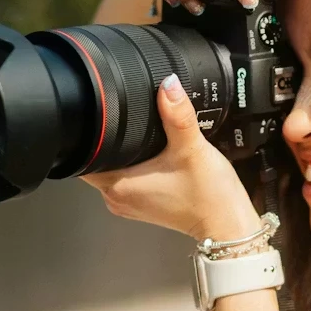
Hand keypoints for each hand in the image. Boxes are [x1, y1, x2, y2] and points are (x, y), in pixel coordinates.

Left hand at [81, 73, 262, 240]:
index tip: (97, 116)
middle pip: (95, 161)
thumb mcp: (193, 149)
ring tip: (137, 135)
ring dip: (119, 153)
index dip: (86, 134)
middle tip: (122, 118)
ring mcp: (128, 204)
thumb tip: (168, 85)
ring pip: (110, 170)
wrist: (228, 226)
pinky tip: (149, 154)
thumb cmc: (209, 197)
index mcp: (119, 185)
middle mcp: (117, 198)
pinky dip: (132, 166)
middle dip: (106, 140)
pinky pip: (125, 180)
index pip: (82, 157)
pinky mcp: (142, 205)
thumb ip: (178, 115)